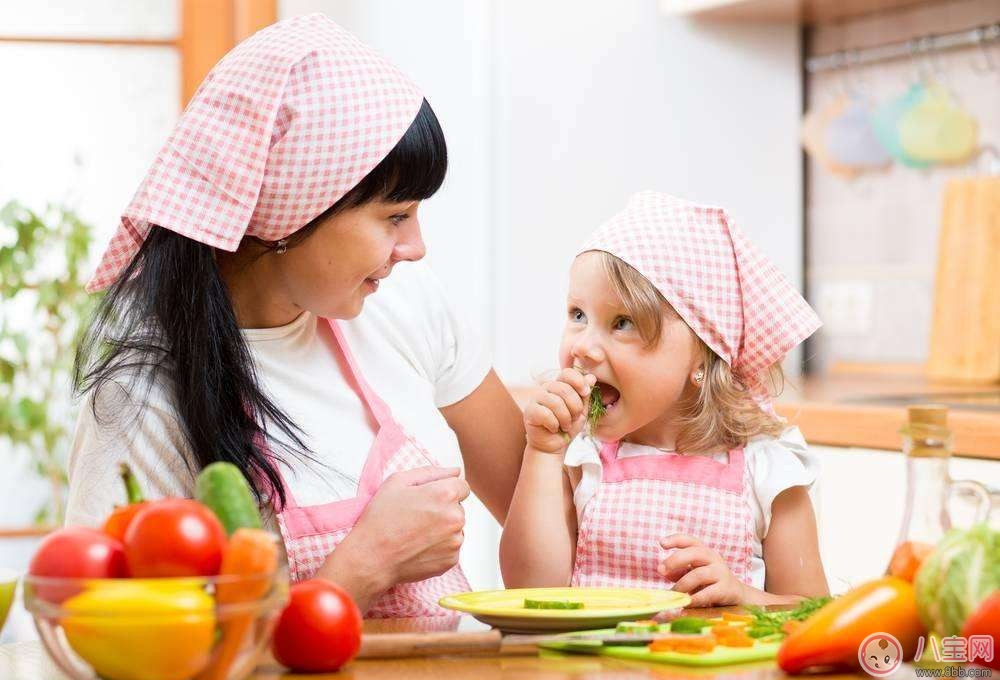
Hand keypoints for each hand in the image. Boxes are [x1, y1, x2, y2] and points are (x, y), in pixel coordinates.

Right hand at [330, 466, 469, 593]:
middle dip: (443, 509)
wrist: (371, 558)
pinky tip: (419, 546)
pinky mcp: (451, 560)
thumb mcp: (398, 482)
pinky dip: (439, 546)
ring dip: (442, 528)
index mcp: (445, 494)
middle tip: (417, 517)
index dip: (444, 490)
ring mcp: (455, 541)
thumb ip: (430, 472)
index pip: (462, 486)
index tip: (429, 499)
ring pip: (456, 528)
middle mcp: (455, 517)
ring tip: (416, 533)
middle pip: (459, 507)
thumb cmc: (381, 519)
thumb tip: (455, 471)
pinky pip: (451, 547)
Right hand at [523, 368, 595, 452]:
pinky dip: (554, 424)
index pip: (567, 373)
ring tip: (565, 426)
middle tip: (574, 419)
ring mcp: (536, 399)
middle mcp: (546, 389)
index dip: (579, 381)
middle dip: (575, 407)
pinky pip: (545, 413)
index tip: (586, 393)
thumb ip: (585, 394)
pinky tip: (553, 428)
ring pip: (555, 402)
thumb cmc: (567, 427)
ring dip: (565, 418)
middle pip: (564, 389)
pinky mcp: (529, 411)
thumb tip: (591, 377)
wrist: (554, 446)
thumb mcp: (582, 411)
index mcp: (559, 385)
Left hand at [659, 534, 748, 606]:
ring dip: (682, 585)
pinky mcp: (726, 589)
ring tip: (673, 593)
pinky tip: (686, 602)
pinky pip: (708, 593)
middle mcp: (713, 558)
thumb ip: (678, 571)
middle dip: (675, 560)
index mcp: (703, 551)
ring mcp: (721, 572)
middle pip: (694, 553)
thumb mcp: (693, 573)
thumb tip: (662, 571)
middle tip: (660, 570)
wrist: (736, 594)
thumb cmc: (709, 581)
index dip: (675, 539)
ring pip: (698, 575)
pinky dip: (695, 598)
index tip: (661, 543)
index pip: (689, 540)